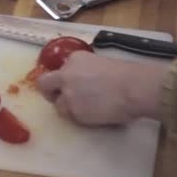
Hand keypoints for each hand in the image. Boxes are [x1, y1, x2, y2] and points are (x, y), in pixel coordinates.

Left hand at [37, 52, 153, 125]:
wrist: (133, 88)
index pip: (59, 70)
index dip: (62, 80)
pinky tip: (94, 115)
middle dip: (49, 92)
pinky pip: (71, 117)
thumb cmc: (125, 74)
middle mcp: (65, 74)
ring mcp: (67, 94)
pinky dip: (80, 117)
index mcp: (74, 59)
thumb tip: (84, 82)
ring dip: (68, 108)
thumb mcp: (100, 64)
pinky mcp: (73, 111)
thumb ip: (85, 71)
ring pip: (58, 105)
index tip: (68, 85)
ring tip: (87, 110)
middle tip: (60, 99)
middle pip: (44, 84)